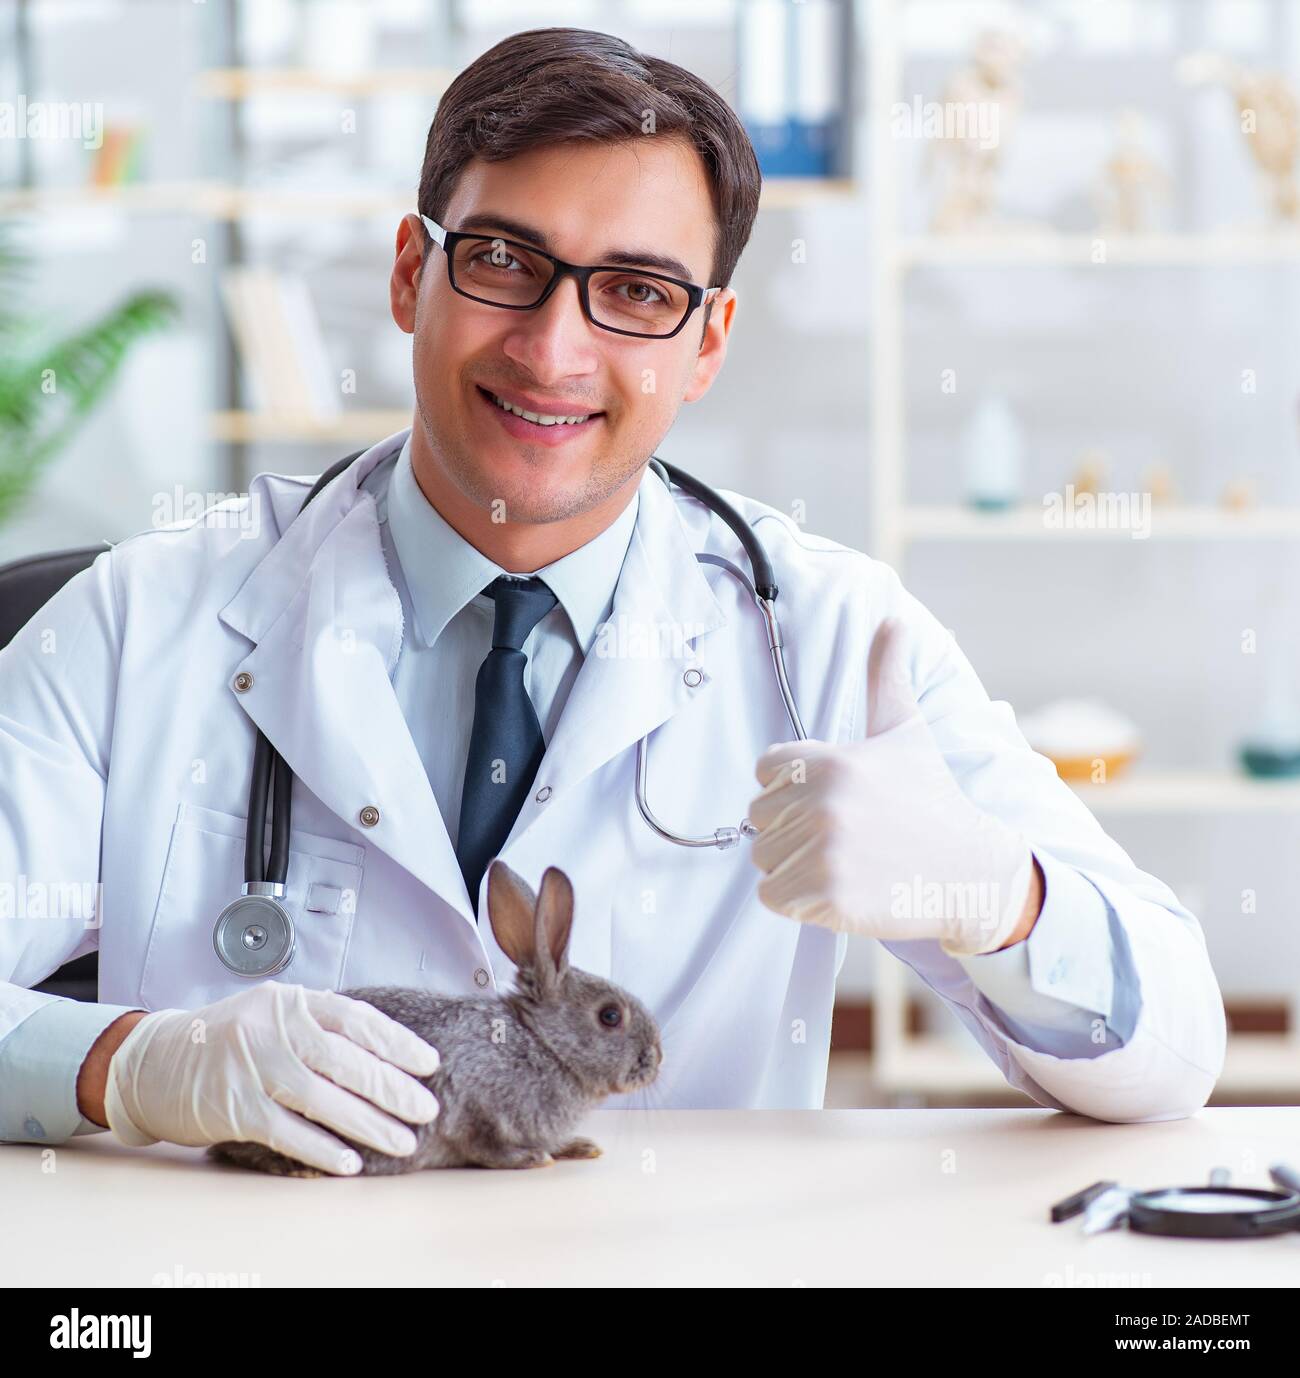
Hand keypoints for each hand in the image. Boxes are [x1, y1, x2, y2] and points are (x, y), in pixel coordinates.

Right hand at [103, 982, 440, 1175]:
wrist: (153, 1061)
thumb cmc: (227, 1039)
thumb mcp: (274, 1014)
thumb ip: (320, 1026)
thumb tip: (385, 1052)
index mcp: (292, 1002)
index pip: (357, 1018)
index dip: (397, 1042)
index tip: (429, 1064)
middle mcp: (274, 1029)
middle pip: (347, 1061)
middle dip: (394, 1088)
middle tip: (427, 1109)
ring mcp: (253, 1068)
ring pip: (323, 1099)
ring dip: (368, 1124)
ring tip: (403, 1142)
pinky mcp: (233, 1107)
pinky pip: (287, 1131)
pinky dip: (321, 1148)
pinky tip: (350, 1162)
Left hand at [747, 617, 1034, 953]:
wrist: (968, 871)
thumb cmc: (931, 798)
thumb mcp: (906, 731)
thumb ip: (886, 674)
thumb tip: (894, 618)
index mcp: (829, 760)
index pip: (766, 772)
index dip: (794, 787)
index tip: (837, 798)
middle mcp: (821, 802)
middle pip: (760, 819)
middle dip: (793, 829)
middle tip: (848, 834)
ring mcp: (823, 852)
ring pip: (765, 859)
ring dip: (795, 866)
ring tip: (847, 860)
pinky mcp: (825, 896)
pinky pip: (773, 897)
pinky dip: (798, 901)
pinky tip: (840, 888)